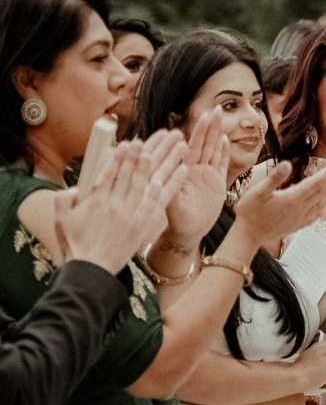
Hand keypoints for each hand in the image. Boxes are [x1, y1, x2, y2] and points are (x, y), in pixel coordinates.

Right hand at [56, 133, 187, 273]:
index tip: (134, 142)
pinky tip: (183, 169)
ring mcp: (134, 214)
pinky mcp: (146, 224)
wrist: (91, 270)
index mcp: (98, 200)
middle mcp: (119, 204)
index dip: (125, 156)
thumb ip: (67, 197)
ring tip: (179, 144)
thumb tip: (78, 184)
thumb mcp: (62, 218)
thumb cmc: (75, 244)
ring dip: (168, 161)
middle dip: (152, 150)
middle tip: (166, 133)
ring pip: (153, 181)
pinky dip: (174, 184)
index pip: (113, 172)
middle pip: (138, 172)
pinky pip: (163, 200)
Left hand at [161, 108, 229, 244]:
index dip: (195, 133)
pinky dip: (223, 151)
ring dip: (216, 133)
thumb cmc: (176, 220)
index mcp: (183, 172)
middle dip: (208, 126)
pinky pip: (220, 163)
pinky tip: (224, 139)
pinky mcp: (216, 182)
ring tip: (220, 117)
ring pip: (212, 150)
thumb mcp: (171, 204)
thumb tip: (166, 171)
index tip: (199, 116)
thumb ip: (170, 188)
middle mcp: (194, 170)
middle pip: (202, 144)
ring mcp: (205, 175)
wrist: (189, 232)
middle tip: (214, 109)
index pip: (189, 148)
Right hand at [232, 160, 325, 248]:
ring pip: (322, 203)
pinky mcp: (296, 225)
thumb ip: (274, 178)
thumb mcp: (258, 191)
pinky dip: (324, 209)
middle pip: (322, 191)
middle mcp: (300, 208)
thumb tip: (287, 164)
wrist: (248, 236)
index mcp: (293, 198)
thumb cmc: (250, 212)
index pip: (316, 182)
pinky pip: (315, 216)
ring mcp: (300, 218)